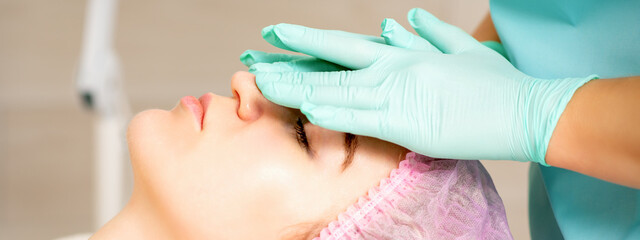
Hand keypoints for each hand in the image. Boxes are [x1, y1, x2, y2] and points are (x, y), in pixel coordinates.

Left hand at [251, 8, 594, 163]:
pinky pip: (365, 119)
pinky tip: (308, 109)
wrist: (525, 106)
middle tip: (252, 60)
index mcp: (401, 56)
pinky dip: (335, 113)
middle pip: (330, 67)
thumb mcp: (460, 51)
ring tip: (263, 83)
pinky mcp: (412, 124)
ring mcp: (400, 95)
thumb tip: (408, 18)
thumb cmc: (494, 84)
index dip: (306, 40)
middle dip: (289, 65)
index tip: (275, 34)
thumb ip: (430, 34)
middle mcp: (394, 71)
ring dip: (299, 88)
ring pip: (338, 91)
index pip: (341, 46)